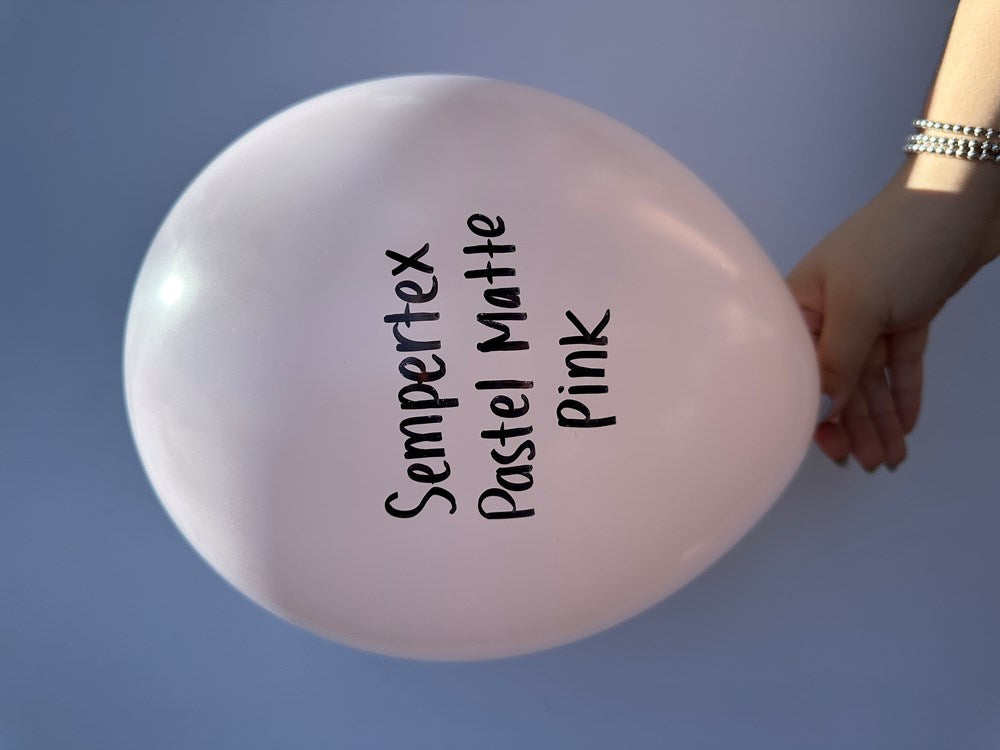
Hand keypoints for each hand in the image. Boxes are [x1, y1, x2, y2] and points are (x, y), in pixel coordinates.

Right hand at [786, 161, 998, 469]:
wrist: (964, 197)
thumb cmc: (897, 239)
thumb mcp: (859, 305)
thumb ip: (838, 362)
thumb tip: (822, 409)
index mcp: (802, 305)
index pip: (801, 370)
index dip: (814, 411)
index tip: (827, 448)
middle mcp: (830, 313)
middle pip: (838, 380)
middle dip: (854, 425)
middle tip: (867, 462)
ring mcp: (869, 313)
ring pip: (871, 379)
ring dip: (882, 419)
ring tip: (891, 457)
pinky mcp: (906, 313)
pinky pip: (900, 364)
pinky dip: (904, 393)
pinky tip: (906, 424)